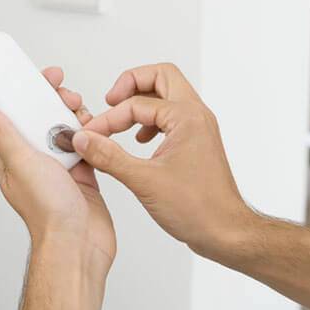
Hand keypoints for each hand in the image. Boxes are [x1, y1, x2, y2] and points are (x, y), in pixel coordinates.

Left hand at [0, 67, 114, 271]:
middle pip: (45, 119)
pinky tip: (97, 131)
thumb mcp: (22, 163)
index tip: (46, 78)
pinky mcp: (83, 175)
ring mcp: (60, 169)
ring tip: (85, 117)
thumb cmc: (48, 212)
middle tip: (69, 97)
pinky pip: (87, 146)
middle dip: (58, 102)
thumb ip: (4, 135)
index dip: (30, 93)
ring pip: (69, 130)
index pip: (18, 116)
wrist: (78, 244)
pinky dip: (93, 136)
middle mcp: (35, 162)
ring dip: (78, 118)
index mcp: (14, 159)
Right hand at [70, 63, 249, 259]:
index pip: (136, 104)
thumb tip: (84, 139)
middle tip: (110, 101)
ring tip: (121, 120)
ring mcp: (199, 128)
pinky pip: (171, 116)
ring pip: (167, 95)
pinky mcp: (196, 142)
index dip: (108, 118)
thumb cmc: (199, 209)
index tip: (90, 135)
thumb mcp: (144, 181)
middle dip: (131, 84)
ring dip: (142, 101)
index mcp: (187, 117)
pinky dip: (151, 120)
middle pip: (161, 76)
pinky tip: (139, 140)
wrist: (226, 232)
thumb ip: (109, 157)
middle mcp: (196, 116)